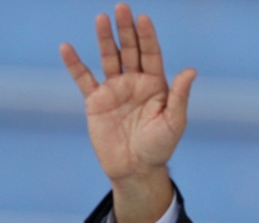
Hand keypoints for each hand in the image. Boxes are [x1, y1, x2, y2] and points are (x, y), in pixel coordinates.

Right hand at [60, 3, 194, 222]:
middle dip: (126, 30)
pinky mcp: (96, 101)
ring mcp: (115, 90)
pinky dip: (75, 64)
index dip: (148, 37)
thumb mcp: (173, 122)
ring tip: (101, 18)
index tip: (143, 18)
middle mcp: (135, 83)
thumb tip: (190, 71)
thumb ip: (179, 96)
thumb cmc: (159, 147)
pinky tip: (67, 48)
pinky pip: (84, 79)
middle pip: (130, 50)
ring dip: (105, 39)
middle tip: (122, 7)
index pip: (152, 54)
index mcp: (156, 86)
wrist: (135, 169)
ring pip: (109, 58)